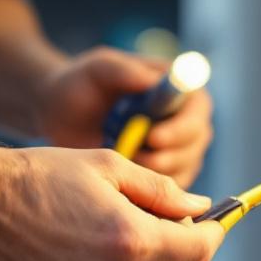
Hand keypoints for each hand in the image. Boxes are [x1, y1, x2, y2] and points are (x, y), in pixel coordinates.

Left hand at [37, 47, 214, 187]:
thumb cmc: (82, 84)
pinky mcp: (164, 174)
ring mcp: (177, 149)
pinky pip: (170, 191)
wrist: (63, 114)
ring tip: (122, 166)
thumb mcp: (99, 69)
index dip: (181, 127)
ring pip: (184, 169)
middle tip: (135, 159)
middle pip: (196, 143)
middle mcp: (185, 119)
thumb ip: (124, 70)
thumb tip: (153, 82)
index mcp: (178, 90)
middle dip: (169, 156)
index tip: (152, 137)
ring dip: (156, 174)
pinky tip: (124, 184)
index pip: (198, 110)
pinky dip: (150, 192)